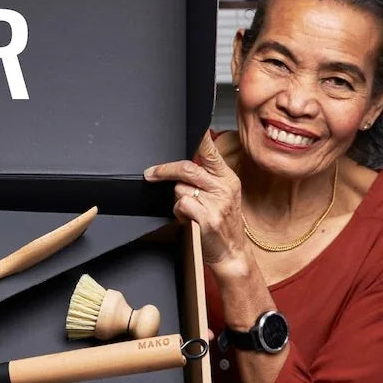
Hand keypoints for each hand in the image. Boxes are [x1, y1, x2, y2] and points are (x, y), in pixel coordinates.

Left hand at [144, 132, 249, 276]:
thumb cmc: (223, 223)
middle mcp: (224, 188)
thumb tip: (181, 165)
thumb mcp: (223, 195)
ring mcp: (217, 204)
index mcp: (228, 178)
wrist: (232, 253)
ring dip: (176, 199)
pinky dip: (178, 212)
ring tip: (188, 209)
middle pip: (187, 168)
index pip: (212, 153)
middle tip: (150, 173)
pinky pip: (180, 205)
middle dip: (164, 170)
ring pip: (180, 188)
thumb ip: (207, 178)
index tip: (195, 129)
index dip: (201, 139)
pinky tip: (188, 218)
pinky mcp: (208, 219)